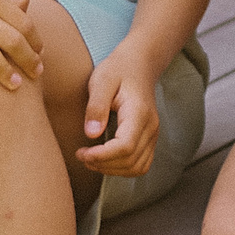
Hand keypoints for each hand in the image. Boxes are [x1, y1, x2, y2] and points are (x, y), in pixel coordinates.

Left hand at [78, 46, 165, 177]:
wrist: (139, 64)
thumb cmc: (118, 70)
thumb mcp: (101, 80)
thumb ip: (96, 106)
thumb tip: (91, 134)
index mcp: (139, 112)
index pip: (126, 146)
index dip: (103, 156)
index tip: (82, 153)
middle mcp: (151, 126)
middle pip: (131, 161)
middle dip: (103, 165)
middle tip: (81, 155)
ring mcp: (153, 134)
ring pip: (137, 167)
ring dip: (112, 170)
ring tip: (90, 159)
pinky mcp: (150, 139)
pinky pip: (140, 164)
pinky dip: (122, 169)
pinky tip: (104, 159)